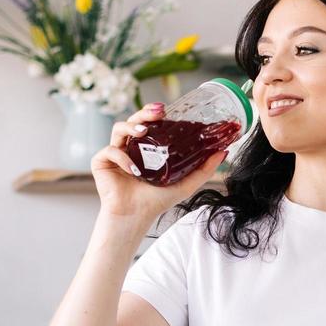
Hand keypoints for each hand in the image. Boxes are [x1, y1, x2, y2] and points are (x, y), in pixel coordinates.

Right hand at [93, 103, 228, 235]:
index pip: (149, 124)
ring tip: (143, 132)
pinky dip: (121, 157)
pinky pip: (110, 150)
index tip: (166, 109)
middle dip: (144, 113)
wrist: (135, 216)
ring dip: (131, 127)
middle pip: (134, 121)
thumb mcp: (185, 183)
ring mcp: (115, 153)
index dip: (154, 113)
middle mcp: (130, 148)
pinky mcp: (101, 162)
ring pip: (119, 129)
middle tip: (157, 112)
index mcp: (146, 149)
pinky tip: (132, 169)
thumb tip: (224, 151)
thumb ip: (203, 168)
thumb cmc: (155, 201)